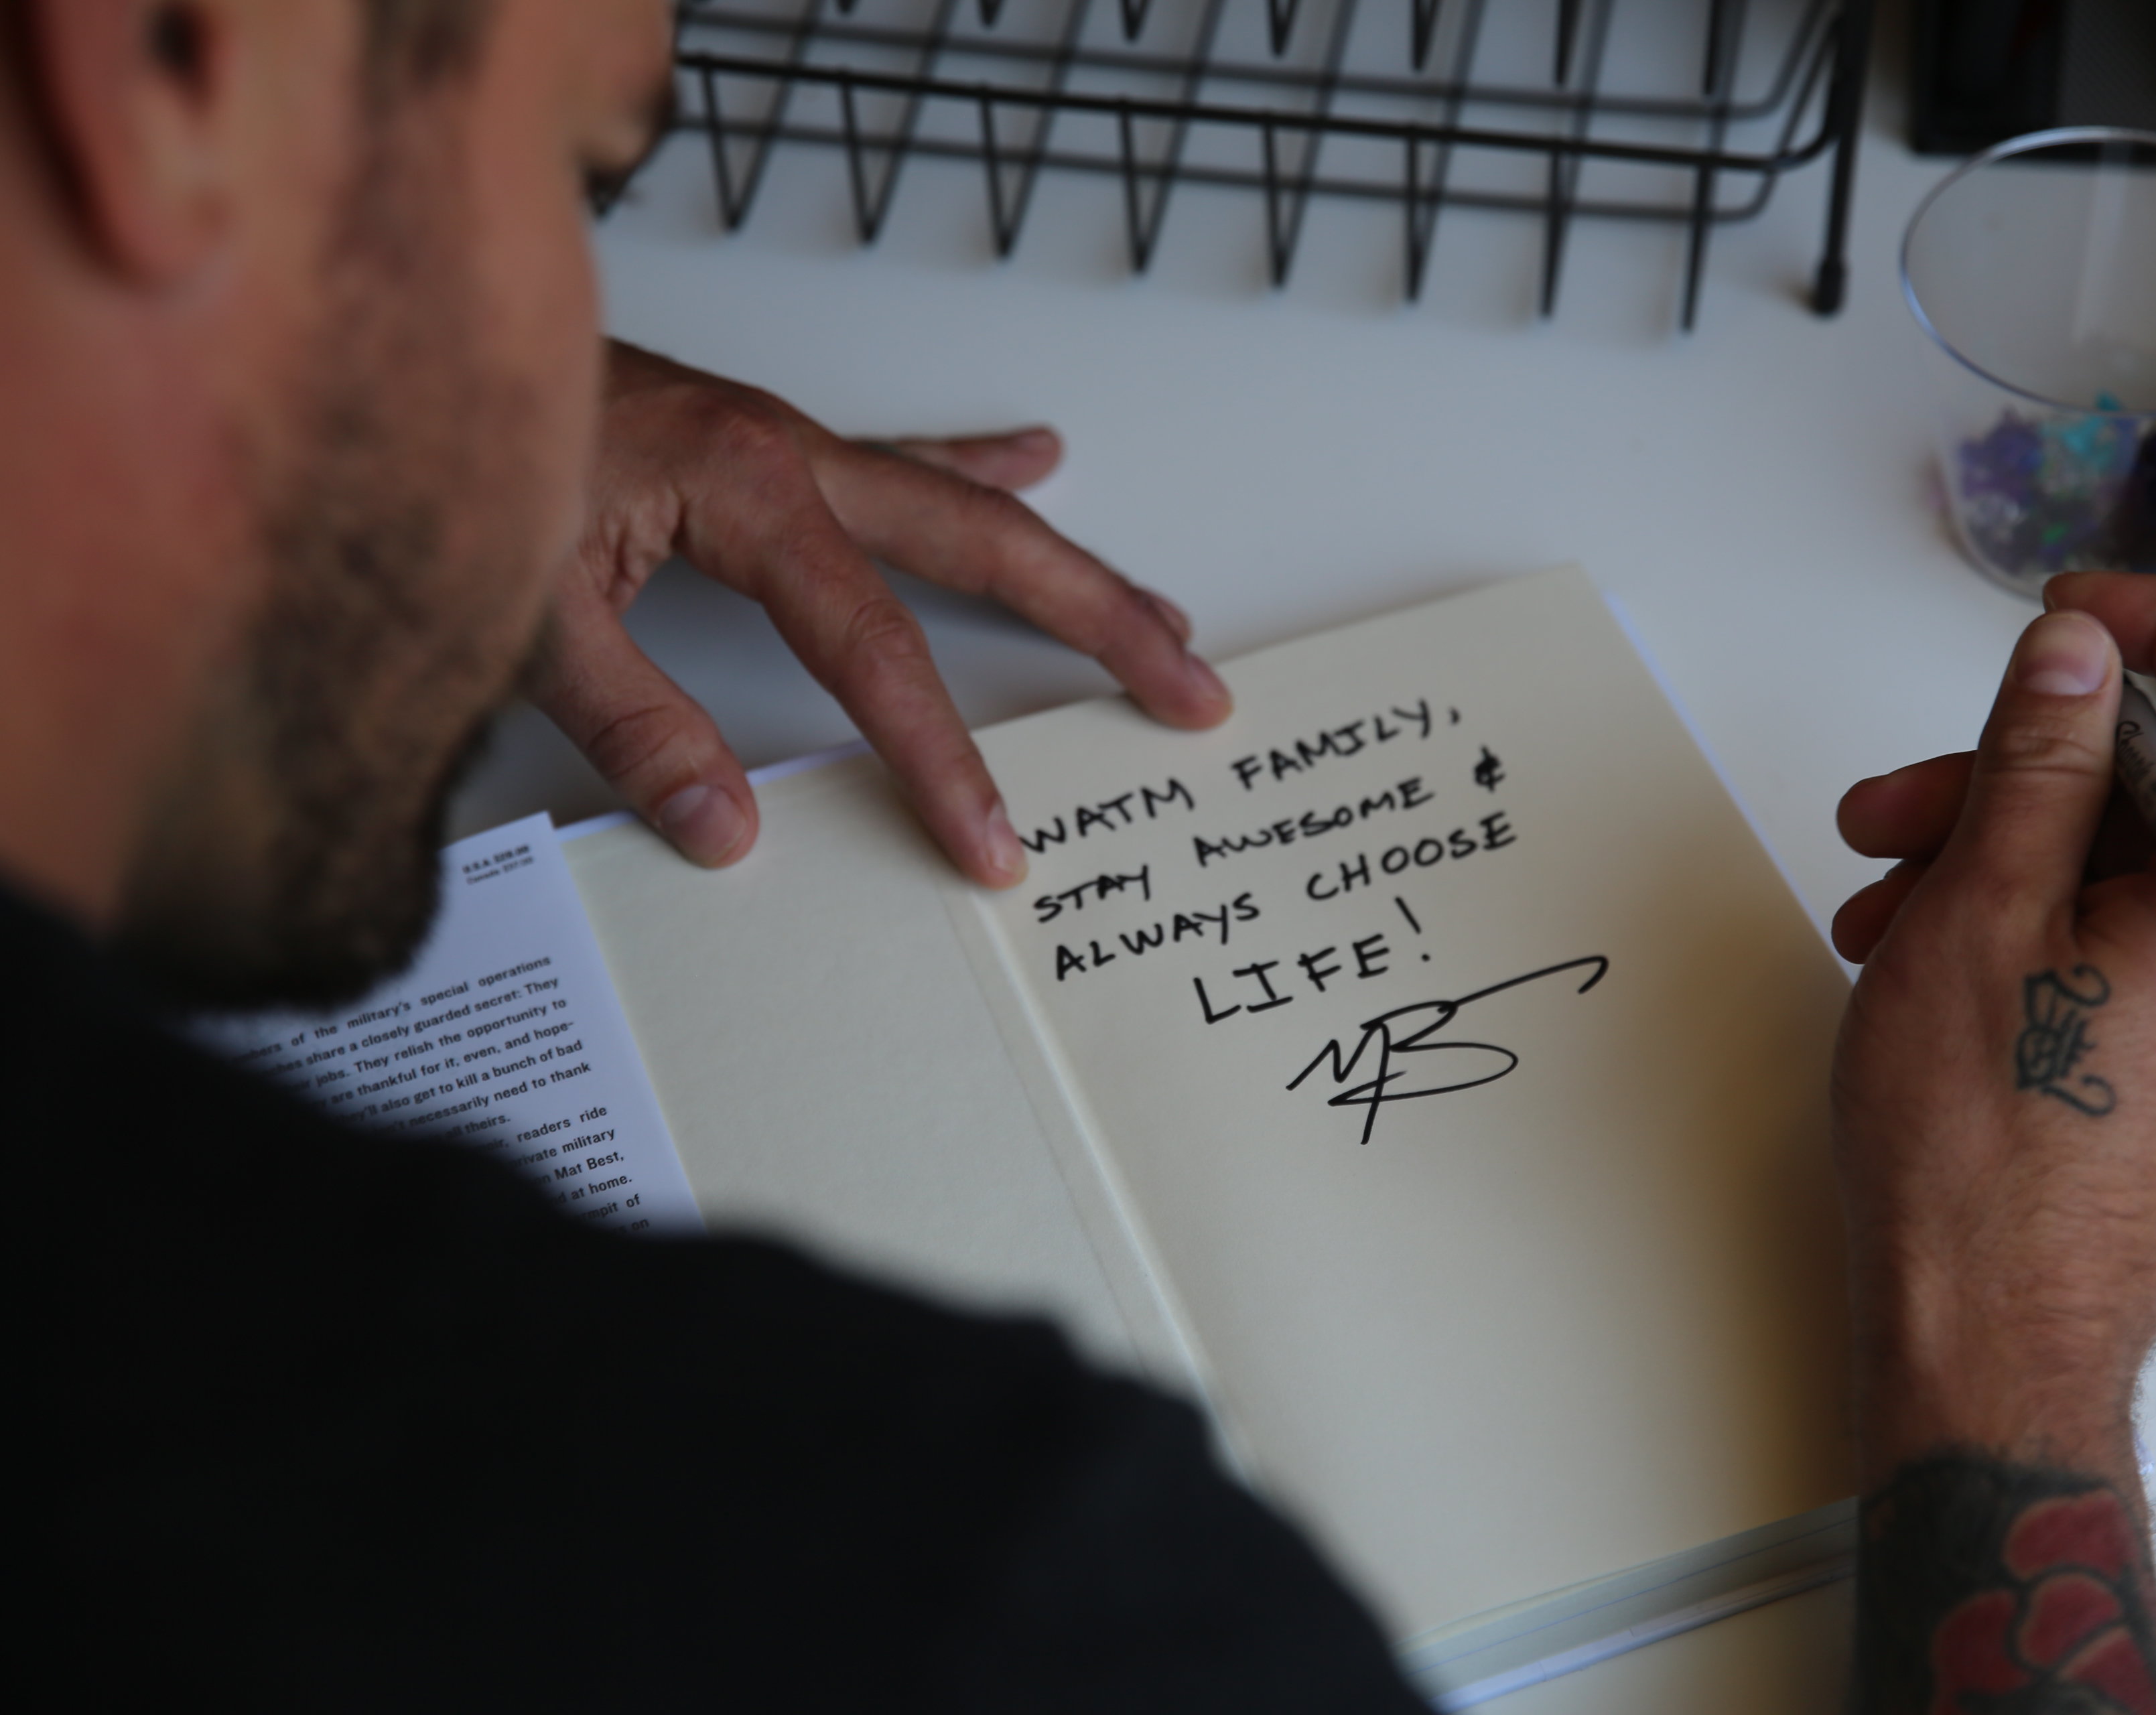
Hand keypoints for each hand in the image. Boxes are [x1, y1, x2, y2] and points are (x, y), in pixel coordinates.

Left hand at [527, 341, 1231, 883]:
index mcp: (752, 492)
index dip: (942, 756)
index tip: (992, 842)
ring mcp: (791, 444)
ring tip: (1159, 613)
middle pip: (987, 547)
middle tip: (1188, 687)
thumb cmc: (463, 454)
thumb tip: (728, 827)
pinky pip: (909, 461)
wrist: (417, 343)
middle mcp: (793, 457)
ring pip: (968, 504)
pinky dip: (983, 467)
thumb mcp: (526, 614)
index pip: (876, 649)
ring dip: (1071, 559)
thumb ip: (630, 726)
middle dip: (1099, 620)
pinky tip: (1038, 458)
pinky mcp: (769, 443)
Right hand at [1829, 573, 2155, 1491]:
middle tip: (1895, 810)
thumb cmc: (1980, 1162)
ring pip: (2144, 871)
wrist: (1988, 1345)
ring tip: (1884, 907)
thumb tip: (2073, 653)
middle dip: (2020, 776)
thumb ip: (2037, 759)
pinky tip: (1939, 957)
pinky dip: (2048, 925)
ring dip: (2011, 856)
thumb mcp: (1979, 914)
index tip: (2068, 616)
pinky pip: (2149, 947)